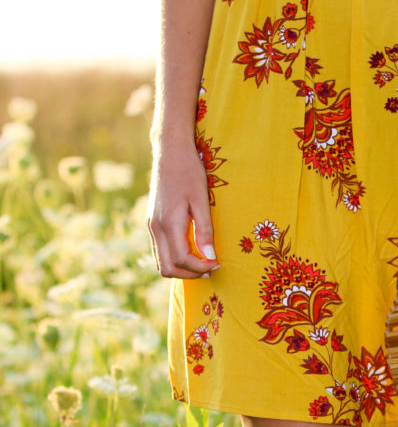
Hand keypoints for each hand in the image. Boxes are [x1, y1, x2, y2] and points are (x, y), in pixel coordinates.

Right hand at [146, 141, 219, 278]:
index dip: (199, 268)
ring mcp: (151, 226)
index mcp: (168, 223)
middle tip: (209, 268)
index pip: (181, 260)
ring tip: (202, 262)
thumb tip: (210, 257)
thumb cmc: (189, 172)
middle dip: (189, 274)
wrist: (170, 152)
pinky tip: (191, 250)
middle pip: (166, 268)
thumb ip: (204, 230)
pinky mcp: (151, 223)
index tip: (216, 264)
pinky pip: (160, 250)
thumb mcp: (201, 200)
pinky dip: (174, 258)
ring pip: (161, 261)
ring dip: (181, 268)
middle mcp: (155, 228)